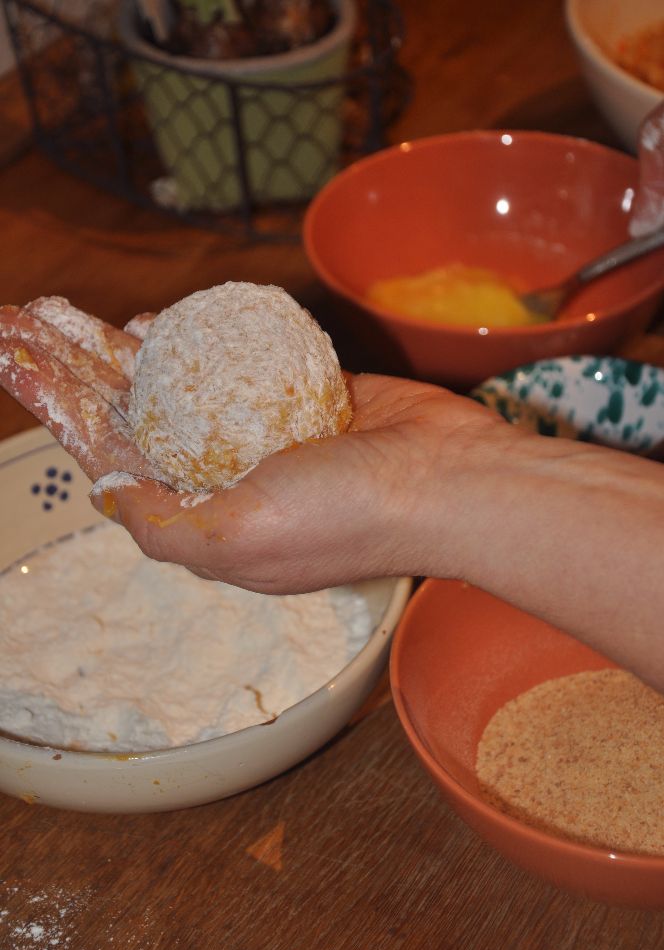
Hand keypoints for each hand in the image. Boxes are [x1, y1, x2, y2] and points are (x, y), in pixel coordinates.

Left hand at [0, 296, 506, 591]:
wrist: (444, 480)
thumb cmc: (345, 516)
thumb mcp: (238, 539)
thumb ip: (161, 523)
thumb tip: (102, 492)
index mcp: (201, 518)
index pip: (109, 456)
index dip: (59, 407)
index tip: (16, 358)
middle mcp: (224, 479)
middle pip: (130, 414)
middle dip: (73, 367)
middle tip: (24, 317)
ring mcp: (260, 435)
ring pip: (173, 384)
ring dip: (118, 349)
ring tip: (67, 311)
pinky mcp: (297, 396)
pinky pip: (231, 362)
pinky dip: (192, 341)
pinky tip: (151, 322)